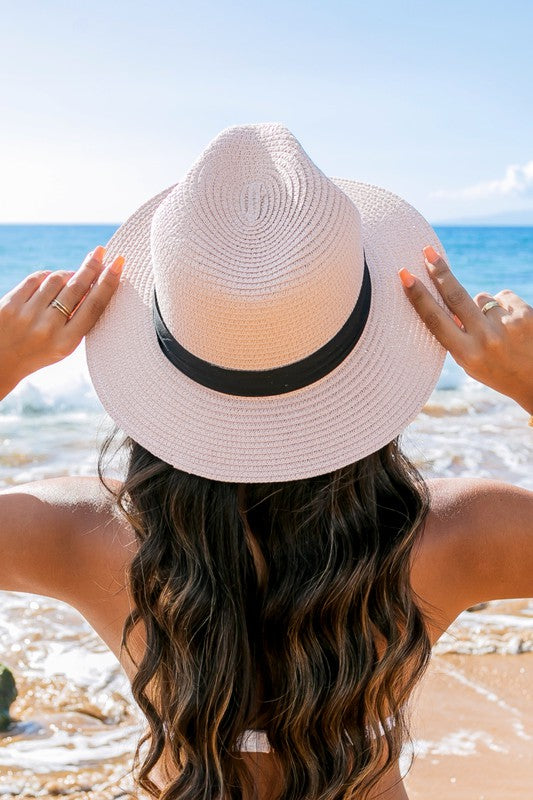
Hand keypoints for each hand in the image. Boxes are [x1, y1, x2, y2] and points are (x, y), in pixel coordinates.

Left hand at [0, 245, 123, 399]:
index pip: (94, 306)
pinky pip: (35, 279)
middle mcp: (48, 328)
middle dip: (92, 266)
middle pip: (77, 288)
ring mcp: (27, 315)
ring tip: (72, 275)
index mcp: (66, 342)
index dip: (108, 282)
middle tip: (101, 251)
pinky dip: (46, 276)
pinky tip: (50, 279)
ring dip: (68, 274)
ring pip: (56, 280)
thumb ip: (78, 320)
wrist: (2, 363)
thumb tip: (94, 284)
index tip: (118, 264)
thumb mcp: (63, 345)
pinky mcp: (9, 304)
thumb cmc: (39, 352)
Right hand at [398, 246, 532, 415]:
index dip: (418, 296)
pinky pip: (503, 296)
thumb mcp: (471, 362)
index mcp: (466, 355)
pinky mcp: (525, 314)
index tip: (405, 276)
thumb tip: (444, 298)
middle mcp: (485, 340)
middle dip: (440, 271)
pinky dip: (504, 306)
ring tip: (498, 330)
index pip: (436, 320)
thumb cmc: (497, 370)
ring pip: (482, 297)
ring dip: (484, 307)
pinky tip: (512, 324)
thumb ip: (458, 335)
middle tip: (427, 251)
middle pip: (456, 296)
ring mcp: (506, 326)